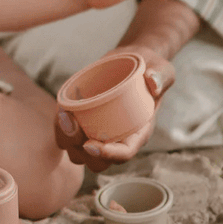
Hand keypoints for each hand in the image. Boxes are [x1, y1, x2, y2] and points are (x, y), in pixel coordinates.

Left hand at [53, 45, 174, 171]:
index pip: (124, 153)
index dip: (107, 155)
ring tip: (64, 115)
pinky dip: (60, 127)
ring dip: (67, 139)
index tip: (90, 145)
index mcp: (138, 133)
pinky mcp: (85, 121)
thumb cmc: (151, 69)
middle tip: (71, 122)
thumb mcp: (162, 70)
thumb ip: (161, 76)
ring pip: (77, 152)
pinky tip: (61, 109)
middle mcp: (117, 138)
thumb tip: (152, 81)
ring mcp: (99, 132)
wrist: (134, 62)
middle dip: (80, 149)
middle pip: (96, 162)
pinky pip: (67, 135)